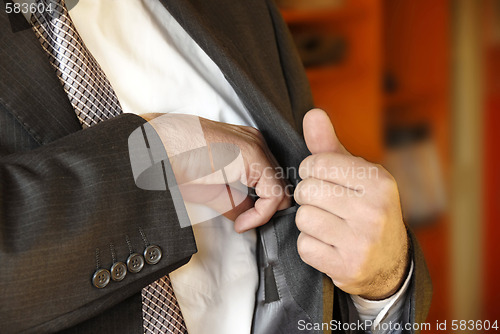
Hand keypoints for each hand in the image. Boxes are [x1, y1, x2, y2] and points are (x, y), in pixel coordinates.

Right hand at [141, 113, 290, 231]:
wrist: (155, 149)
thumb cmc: (175, 162)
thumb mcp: (211, 188)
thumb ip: (234, 201)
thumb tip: (246, 218)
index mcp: (247, 146)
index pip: (271, 180)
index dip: (262, 206)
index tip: (243, 222)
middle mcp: (256, 142)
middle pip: (279, 184)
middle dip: (265, 210)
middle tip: (243, 223)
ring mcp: (256, 147)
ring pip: (281, 190)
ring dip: (264, 214)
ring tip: (241, 223)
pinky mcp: (253, 156)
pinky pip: (272, 193)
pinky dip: (261, 214)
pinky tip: (241, 222)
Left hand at [294, 109, 408, 299]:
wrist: (389, 262)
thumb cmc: (367, 209)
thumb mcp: (357, 174)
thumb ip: (330, 145)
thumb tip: (312, 114)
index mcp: (379, 182)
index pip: (317, 164)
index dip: (310, 171)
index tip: (320, 179)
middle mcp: (373, 211)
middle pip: (306, 191)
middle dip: (308, 196)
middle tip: (324, 203)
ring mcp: (361, 242)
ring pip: (303, 218)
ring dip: (308, 221)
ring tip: (328, 224)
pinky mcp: (346, 267)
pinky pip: (304, 246)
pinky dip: (310, 245)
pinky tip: (328, 244)